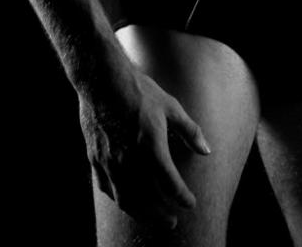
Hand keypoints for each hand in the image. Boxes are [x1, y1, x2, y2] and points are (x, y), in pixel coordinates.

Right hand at [78, 63, 211, 229]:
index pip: (171, 183)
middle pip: (146, 200)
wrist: (102, 80)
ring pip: (125, 199)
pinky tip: (124, 198)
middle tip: (171, 222)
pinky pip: (106, 188)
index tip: (190, 203)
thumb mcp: (170, 106)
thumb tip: (206, 150)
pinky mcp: (95, 158)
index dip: (182, 197)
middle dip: (160, 215)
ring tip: (150, 216)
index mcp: (151, 147)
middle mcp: (129, 160)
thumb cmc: (139, 91)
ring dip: (139, 212)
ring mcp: (109, 162)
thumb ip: (189, 131)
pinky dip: (118, 198)